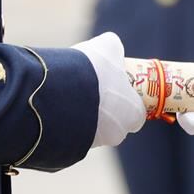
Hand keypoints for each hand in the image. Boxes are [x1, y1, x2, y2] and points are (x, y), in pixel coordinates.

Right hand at [72, 32, 145, 148]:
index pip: (136, 113)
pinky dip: (65, 120)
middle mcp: (116, 134)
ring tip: (70, 92)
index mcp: (133, 114)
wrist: (61, 91)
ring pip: (90, 128)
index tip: (114, 87)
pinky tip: (58, 104)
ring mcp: (92, 143)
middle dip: (103, 107)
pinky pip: (70, 133)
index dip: (126, 99)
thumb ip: (114, 48)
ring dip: (82, 113)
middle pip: (113, 121)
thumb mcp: (108, 47)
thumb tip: (111, 47)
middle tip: (90, 87)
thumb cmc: (94, 70)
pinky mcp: (69, 146)